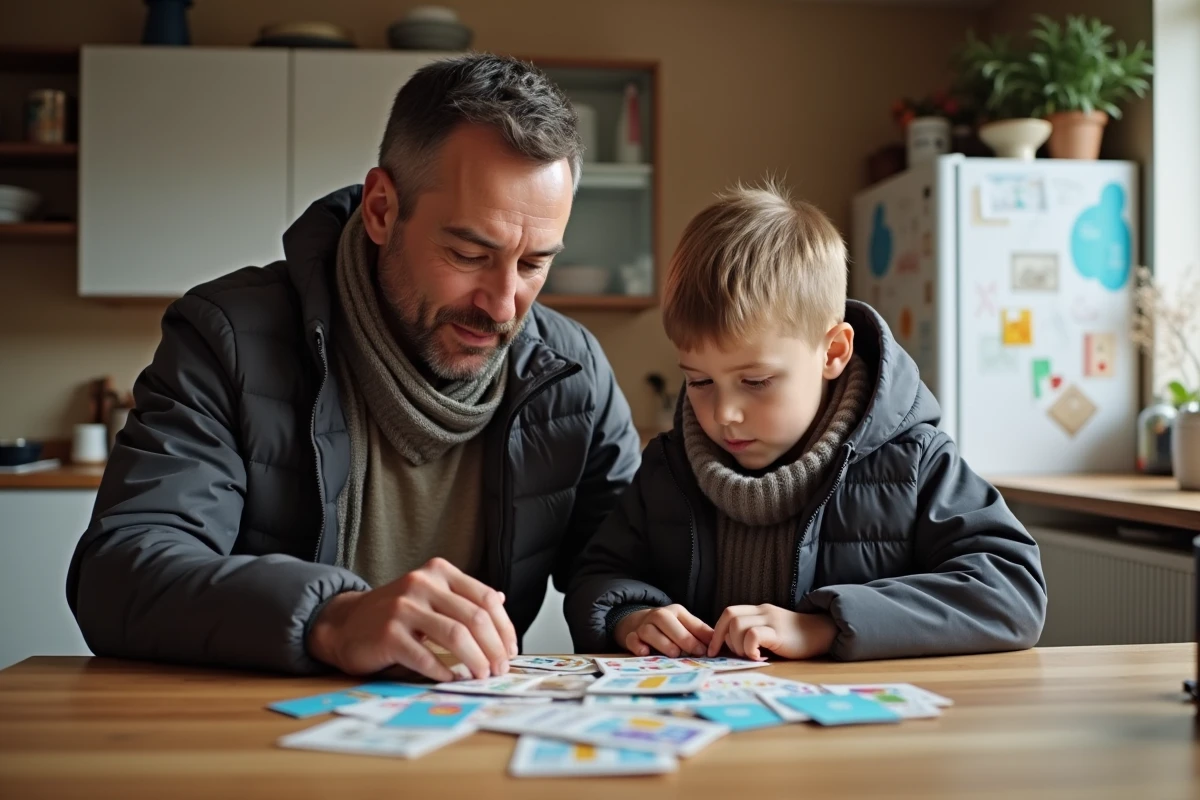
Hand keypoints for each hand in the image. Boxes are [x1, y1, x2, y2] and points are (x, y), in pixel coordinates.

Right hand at [307, 557, 517, 680]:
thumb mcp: (430, 595)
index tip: (510, 650)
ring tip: (482, 676)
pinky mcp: (388, 634)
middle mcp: (422, 583)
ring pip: (456, 635)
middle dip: (494, 648)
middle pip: (475, 618)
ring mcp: (403, 608)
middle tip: (500, 669)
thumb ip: (463, 598)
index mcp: (439, 571)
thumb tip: (501, 603)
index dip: (505, 627)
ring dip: (475, 660)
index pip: (486, 598)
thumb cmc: (395, 613)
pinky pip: (426, 657)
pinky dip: (445, 671)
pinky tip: (452, 679)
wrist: (345, 623)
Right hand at [613, 604, 712, 657]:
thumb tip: (720, 643)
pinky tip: (645, 652)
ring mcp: (643, 625)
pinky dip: (637, 645)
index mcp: (676, 612)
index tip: (704, 651)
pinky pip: (632, 639)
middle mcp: (658, 616)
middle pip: (667, 621)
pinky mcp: (630, 636)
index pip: (688, 622)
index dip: (696, 637)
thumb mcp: (686, 625)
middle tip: (691, 653)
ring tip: (673, 654)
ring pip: (649, 630)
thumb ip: (701, 633)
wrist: (638, 622)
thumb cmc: (669, 627)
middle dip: (681, 638)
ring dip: (662, 642)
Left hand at [708, 604, 837, 660]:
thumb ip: (754, 633)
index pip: (729, 613)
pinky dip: (749, 648)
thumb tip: (731, 649)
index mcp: (759, 610)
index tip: (715, 650)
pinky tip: (759, 657)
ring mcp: (771, 620)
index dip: (717, 631)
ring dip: (737, 645)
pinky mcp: (779, 633)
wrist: (824, 632)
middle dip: (724, 639)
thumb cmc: (797, 637)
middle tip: (736, 655)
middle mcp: (762, 611)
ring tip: (750, 656)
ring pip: (738, 625)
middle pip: (729, 617)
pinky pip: (753, 634)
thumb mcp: (772, 630)